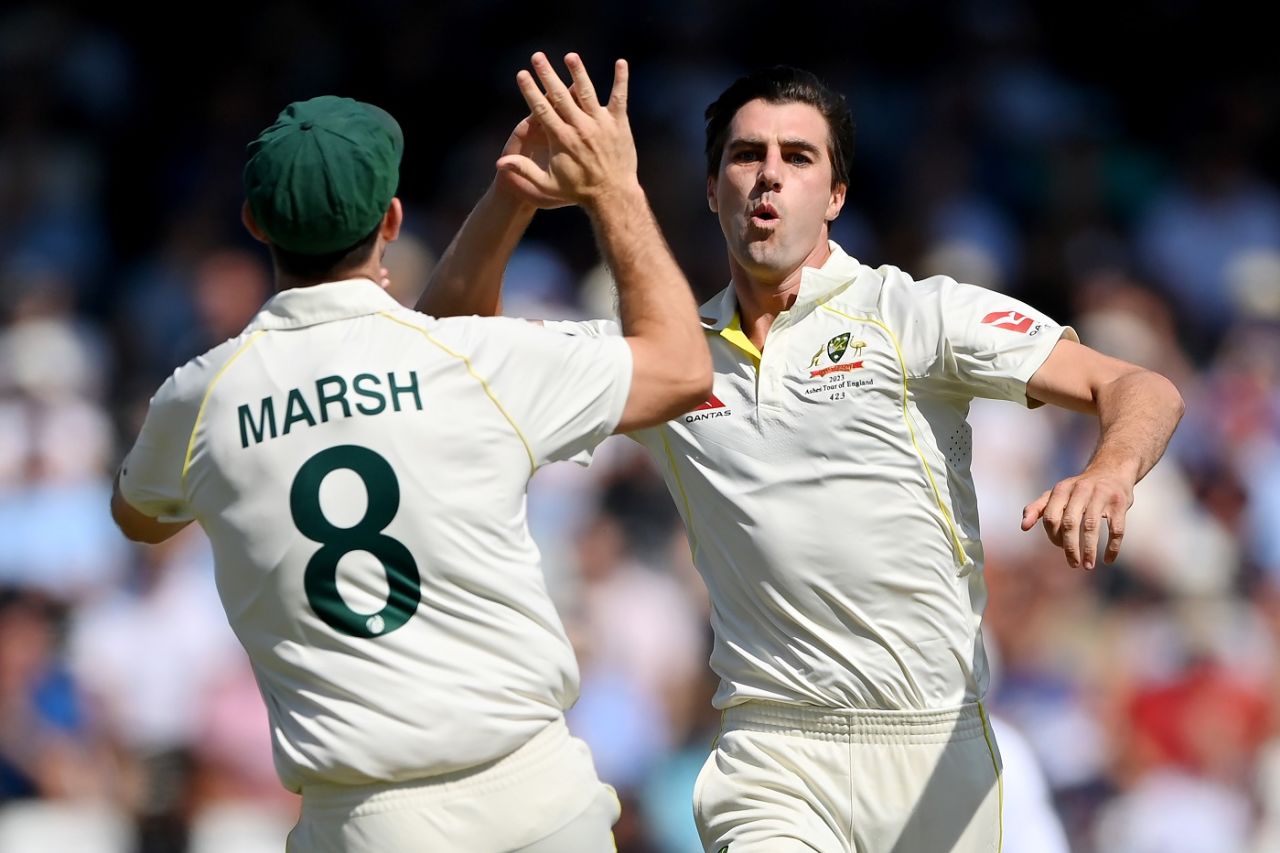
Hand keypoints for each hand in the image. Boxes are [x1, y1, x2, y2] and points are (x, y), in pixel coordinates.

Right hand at [498, 52, 636, 208]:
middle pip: (559, 95)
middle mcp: (579, 127)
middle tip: (537, 56)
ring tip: (570, 56)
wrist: (612, 196)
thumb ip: (524, 171)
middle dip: (547, 74)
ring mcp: (600, 123)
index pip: (541, 109)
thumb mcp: (547, 185)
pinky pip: (619, 98)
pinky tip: (620, 63)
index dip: (530, 90)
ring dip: (578, 72)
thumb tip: (499, 163)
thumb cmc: (578, 191)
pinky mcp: (619, 123)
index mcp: (561, 139)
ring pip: (587, 92)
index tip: (522, 74)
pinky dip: (620, 80)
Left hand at [1022, 469, 1133, 568]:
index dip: (1053, 536)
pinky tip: (1108, 559)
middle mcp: (1080, 490)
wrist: (1111, 471)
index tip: (1060, 547)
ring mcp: (1101, 495)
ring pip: (1091, 527)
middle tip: (1073, 564)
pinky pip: (1116, 528)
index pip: (1051, 517)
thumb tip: (1023, 527)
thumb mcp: (1056, 495)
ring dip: (1089, 550)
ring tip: (1088, 566)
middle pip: (1070, 523)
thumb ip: (1037, 509)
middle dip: (1069, 547)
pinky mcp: (1120, 502)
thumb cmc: (1078, 490)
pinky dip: (1112, 546)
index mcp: (1061, 489)